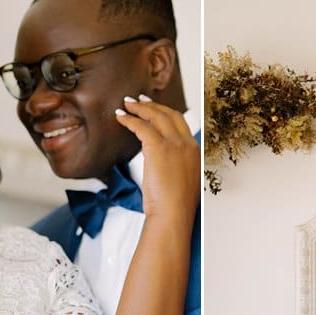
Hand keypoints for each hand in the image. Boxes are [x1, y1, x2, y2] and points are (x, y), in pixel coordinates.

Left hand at [114, 95, 199, 227]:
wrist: (174, 215)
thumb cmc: (176, 208)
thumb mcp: (184, 183)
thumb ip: (179, 169)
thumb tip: (167, 169)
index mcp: (195, 151)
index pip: (180, 124)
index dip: (165, 114)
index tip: (154, 109)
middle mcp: (187, 143)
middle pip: (169, 114)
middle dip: (153, 105)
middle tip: (138, 100)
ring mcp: (174, 144)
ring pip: (156, 116)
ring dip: (139, 108)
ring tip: (126, 104)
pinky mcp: (158, 148)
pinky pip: (141, 126)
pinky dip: (129, 119)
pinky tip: (120, 117)